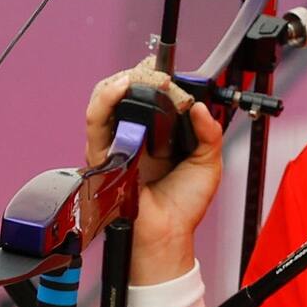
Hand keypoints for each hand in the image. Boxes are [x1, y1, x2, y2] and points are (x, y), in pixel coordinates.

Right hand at [85, 73, 222, 284]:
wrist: (169, 235)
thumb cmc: (183, 206)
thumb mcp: (208, 162)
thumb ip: (209, 132)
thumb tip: (199, 107)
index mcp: (155, 136)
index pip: (146, 96)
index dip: (153, 79)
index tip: (167, 71)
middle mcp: (132, 137)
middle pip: (121, 93)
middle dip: (136, 76)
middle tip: (157, 75)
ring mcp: (116, 144)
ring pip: (103, 101)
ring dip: (120, 82)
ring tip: (140, 76)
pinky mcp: (104, 155)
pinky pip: (97, 122)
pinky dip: (105, 100)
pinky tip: (120, 88)